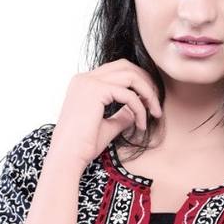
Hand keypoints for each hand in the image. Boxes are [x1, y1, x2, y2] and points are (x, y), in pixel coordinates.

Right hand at [48, 59, 164, 175]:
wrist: (67, 156)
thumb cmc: (83, 146)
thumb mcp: (107, 125)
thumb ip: (121, 114)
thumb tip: (136, 110)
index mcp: (84, 83)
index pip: (117, 70)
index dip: (138, 83)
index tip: (149, 103)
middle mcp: (85, 78)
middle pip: (126, 66)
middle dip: (146, 83)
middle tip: (156, 104)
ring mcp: (89, 82)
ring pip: (131, 76)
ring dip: (148, 94)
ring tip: (155, 113)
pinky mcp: (96, 91)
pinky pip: (129, 95)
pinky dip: (140, 109)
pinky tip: (141, 125)